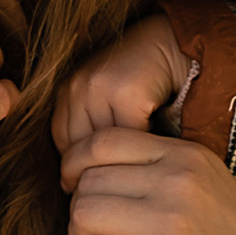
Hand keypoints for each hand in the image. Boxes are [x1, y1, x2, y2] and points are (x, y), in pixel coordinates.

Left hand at [53, 11, 191, 183]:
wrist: (171, 47)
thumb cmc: (141, 84)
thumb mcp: (107, 106)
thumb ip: (91, 133)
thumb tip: (70, 187)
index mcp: (68, 92)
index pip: (64, 145)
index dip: (82, 167)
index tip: (100, 182)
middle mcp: (77, 87)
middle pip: (80, 147)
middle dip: (100, 167)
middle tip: (121, 184)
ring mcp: (98, 87)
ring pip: (103, 145)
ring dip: (121, 160)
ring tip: (138, 172)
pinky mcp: (124, 91)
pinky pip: (129, 137)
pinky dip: (141, 150)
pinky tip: (153, 155)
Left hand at [63, 127, 235, 234]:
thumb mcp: (206, 188)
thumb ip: (156, 172)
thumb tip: (80, 175)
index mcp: (187, 155)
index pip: (101, 140)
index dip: (74, 168)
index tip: (79, 194)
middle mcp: (179, 181)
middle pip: (86, 182)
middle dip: (79, 216)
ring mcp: (173, 222)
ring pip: (83, 216)